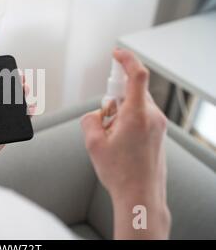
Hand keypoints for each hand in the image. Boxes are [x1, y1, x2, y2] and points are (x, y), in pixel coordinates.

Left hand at [0, 77, 32, 163]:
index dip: (4, 82)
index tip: (11, 73)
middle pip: (9, 98)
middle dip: (17, 87)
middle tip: (23, 79)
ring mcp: (1, 123)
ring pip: (17, 108)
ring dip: (24, 97)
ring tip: (27, 89)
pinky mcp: (8, 132)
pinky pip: (21, 122)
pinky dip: (28, 114)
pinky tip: (31, 107)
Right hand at [81, 49, 169, 238]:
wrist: (141, 196)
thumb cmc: (120, 173)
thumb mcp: (93, 143)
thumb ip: (90, 119)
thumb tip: (97, 114)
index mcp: (137, 115)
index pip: (137, 75)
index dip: (126, 59)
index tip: (116, 54)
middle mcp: (152, 117)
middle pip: (131, 92)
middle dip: (114, 100)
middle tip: (103, 120)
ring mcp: (158, 126)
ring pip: (135, 105)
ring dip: (120, 113)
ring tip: (112, 138)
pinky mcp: (159, 134)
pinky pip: (141, 117)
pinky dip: (128, 121)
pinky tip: (121, 142)